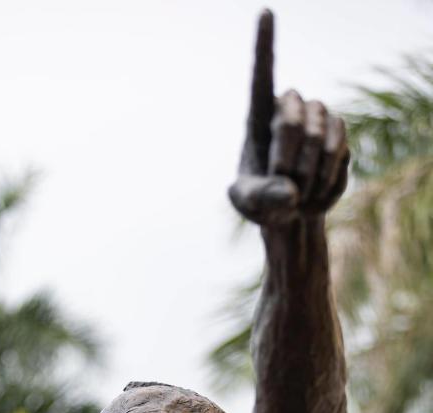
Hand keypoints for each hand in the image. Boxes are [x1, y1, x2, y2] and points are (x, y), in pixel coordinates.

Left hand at [229, 10, 348, 225]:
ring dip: (309, 174)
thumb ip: (261, 198)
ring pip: (320, 136)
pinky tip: (316, 192)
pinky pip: (339, 153)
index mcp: (258, 117)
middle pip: (292, 120)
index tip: (265, 12)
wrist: (291, 215)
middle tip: (283, 186)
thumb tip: (288, 192)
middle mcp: (289, 109)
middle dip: (288, 161)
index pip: (262, 76)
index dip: (264, 45)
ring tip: (299, 194)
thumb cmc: (260, 204)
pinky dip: (326, 180)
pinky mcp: (340, 135)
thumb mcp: (250, 204)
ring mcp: (318, 119)